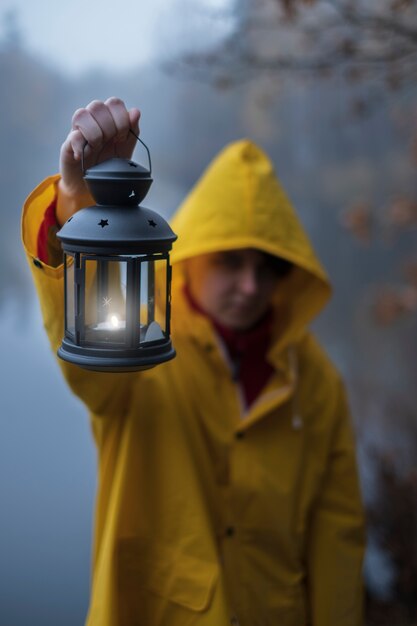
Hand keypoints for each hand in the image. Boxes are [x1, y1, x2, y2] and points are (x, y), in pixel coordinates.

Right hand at [57, 97, 140, 224]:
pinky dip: (81, 146)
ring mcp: (78, 131)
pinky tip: (84, 155)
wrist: (92, 187)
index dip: (120, 118)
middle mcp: (92, 122)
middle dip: (109, 126)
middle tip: (111, 142)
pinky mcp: (68, 144)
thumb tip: (135, 112)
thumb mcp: (126, 149)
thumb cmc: (108, 165)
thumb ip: (132, 131)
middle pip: (97, 106)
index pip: (113, 103)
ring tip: (96, 148)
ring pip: (82, 114)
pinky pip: (73, 136)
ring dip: (94, 133)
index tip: (122, 136)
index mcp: (108, 120)